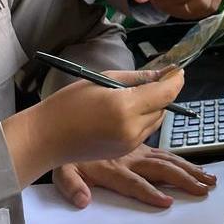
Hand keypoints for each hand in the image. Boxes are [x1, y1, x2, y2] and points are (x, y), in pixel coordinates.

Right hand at [4, 69, 184, 184]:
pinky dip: (142, 120)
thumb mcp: (103, 80)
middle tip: (155, 79)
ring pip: (156, 120)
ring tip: (133, 96)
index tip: (178, 71)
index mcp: (126, 107)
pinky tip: (125, 112)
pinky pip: (144, 132)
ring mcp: (129, 143)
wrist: (45, 138)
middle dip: (163, 93)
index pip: (165, 92)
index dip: (176, 80)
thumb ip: (137, 78)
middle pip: (164, 107)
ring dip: (153, 107)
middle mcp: (132, 128)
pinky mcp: (124, 152)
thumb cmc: (68, 104)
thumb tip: (163, 74)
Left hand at [54, 145, 215, 208]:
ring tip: (207, 180)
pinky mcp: (137, 148)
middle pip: (160, 170)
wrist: (65, 126)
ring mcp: (135, 152)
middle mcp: (128, 160)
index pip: (133, 183)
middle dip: (183, 179)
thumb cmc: (64, 153)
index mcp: (111, 168)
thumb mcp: (61, 171)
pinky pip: (162, 153)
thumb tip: (83, 200)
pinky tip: (193, 167)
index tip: (167, 202)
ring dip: (188, 170)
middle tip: (204, 189)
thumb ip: (71, 186)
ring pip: (167, 160)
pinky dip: (179, 160)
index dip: (149, 193)